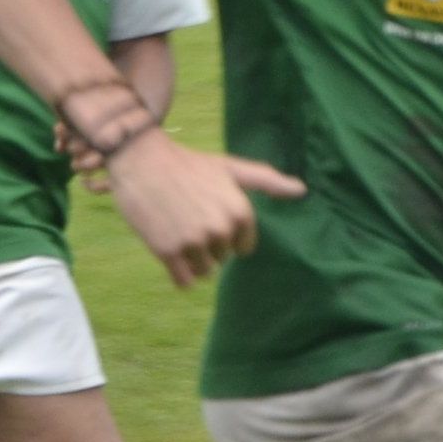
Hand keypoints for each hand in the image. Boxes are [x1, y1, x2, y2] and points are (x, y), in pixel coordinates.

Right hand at [102, 130, 307, 287]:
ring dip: (191, 258)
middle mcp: (220, 228)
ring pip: (204, 271)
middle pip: (222, 258)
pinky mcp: (167, 251)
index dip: (226, 235)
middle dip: (207, 244)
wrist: (140, 159)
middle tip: (186, 216)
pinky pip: (184, 282)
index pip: (243, 247)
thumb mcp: (230, 168)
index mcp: (240, 211)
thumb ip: (267, 181)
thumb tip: (302, 190)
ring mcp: (193, 241)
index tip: (207, 214)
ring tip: (176, 229)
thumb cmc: (188, 164)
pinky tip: (168, 249)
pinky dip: (178, 273)